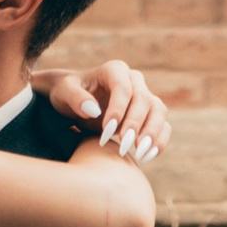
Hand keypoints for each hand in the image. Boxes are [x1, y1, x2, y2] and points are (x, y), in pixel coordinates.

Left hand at [36, 57, 167, 161]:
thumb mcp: (64, 92)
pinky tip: (148, 156)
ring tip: (141, 154)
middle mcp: (134, 80)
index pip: (123, 87)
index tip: (106, 131)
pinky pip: (162, 125)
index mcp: (114, 70)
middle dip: (135, 124)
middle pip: (144, 99)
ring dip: (152, 133)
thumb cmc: (68, 92)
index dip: (118, 108)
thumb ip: (75, 98)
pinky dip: (159, 141)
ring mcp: (144, 96)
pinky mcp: (149, 114)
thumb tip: (94, 110)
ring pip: (158, 111)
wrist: (75, 101)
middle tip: (124, 147)